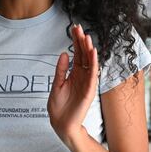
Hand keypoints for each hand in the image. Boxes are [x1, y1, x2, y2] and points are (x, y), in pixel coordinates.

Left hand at [48, 24, 98, 148]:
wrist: (61, 124)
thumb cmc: (59, 107)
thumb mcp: (57, 84)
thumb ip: (61, 70)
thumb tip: (64, 53)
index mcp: (74, 74)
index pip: (77, 54)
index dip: (76, 41)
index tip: (74, 28)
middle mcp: (82, 76)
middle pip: (84, 55)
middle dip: (82, 41)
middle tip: (79, 27)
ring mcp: (86, 83)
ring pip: (90, 63)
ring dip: (89, 50)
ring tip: (87, 37)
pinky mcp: (89, 91)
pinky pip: (92, 75)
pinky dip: (93, 63)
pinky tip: (92, 53)